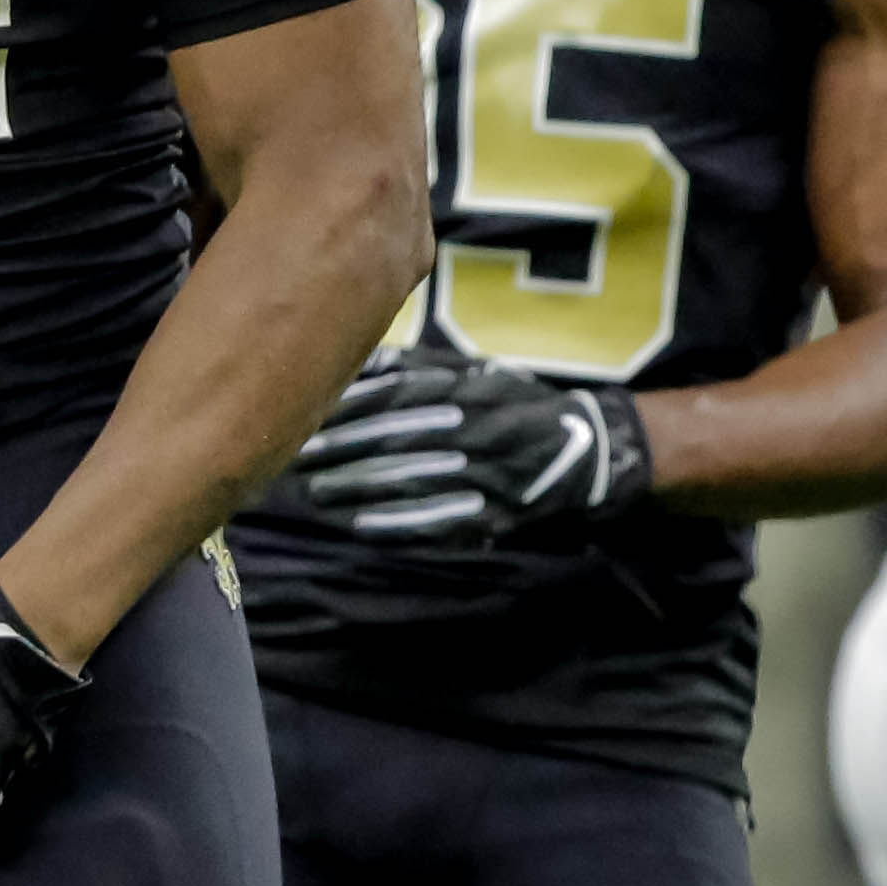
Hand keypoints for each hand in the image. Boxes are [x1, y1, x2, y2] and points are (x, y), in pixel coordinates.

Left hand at [270, 342, 651, 543]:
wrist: (585, 450)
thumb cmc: (517, 405)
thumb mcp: (479, 374)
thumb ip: (424, 370)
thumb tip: (367, 361)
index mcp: (473, 392)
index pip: (402, 399)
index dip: (353, 410)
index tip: (310, 417)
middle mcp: (481, 430)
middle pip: (401, 441)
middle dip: (346, 451)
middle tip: (300, 460)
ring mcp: (490, 474)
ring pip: (416, 482)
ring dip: (363, 489)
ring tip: (319, 493)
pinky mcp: (497, 513)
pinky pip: (443, 520)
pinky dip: (401, 522)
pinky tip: (363, 524)